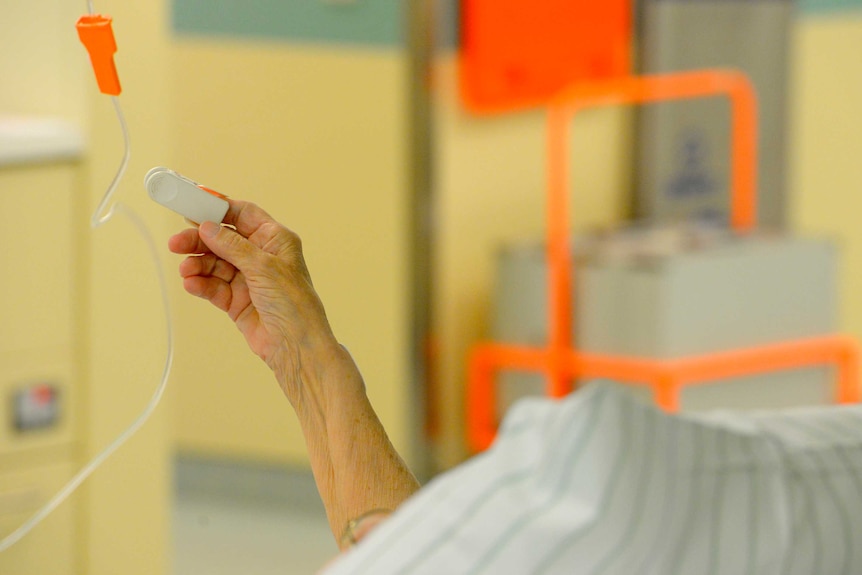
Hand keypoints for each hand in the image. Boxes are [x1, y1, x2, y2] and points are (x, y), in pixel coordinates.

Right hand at [168, 199, 344, 402]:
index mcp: (275, 240)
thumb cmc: (294, 303)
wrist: (296, 346)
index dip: (219, 209)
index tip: (193, 205)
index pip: (243, 215)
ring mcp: (248, 279)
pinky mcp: (237, 301)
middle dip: (200, 240)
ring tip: (186, 270)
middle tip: (177, 243)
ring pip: (215, 264)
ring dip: (198, 264)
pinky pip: (213, 286)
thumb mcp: (264, 267)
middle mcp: (261, 257)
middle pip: (223, 239)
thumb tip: (208, 227)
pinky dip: (201, 284)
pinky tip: (191, 284)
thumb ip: (233, 246)